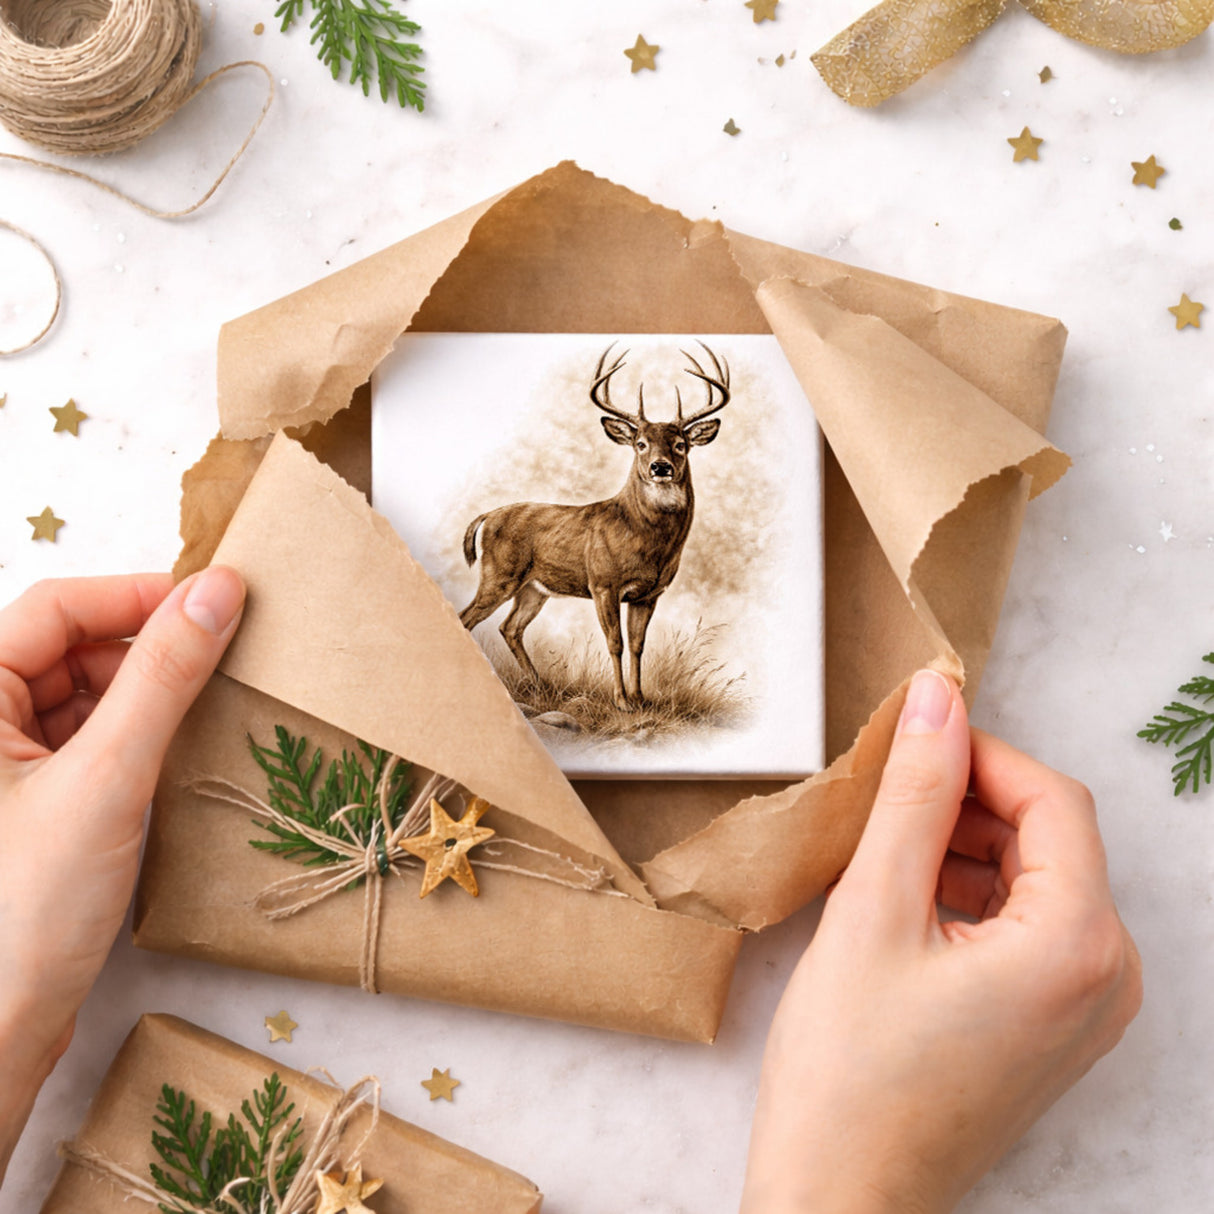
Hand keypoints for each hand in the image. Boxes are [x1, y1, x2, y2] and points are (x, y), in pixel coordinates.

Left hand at [0, 569, 244, 1181]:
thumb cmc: (23, 911)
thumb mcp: (107, 778)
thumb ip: (164, 676)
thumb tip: (218, 591)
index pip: (55, 608)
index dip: (135, 595)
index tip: (216, 600)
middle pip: (70, 647)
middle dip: (147, 644)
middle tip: (226, 651)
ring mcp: (6, 767)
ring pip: (86, 694)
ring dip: (148, 691)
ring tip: (212, 701)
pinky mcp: (34, 804)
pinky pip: (92, 740)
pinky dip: (139, 735)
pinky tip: (181, 749)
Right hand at [741, 669, 1142, 1213]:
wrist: (840, 1198)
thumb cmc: (849, 1073)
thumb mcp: (873, 910)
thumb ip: (913, 794)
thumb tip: (937, 700)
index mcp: (1079, 946)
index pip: (1052, 799)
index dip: (979, 754)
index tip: (910, 740)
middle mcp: (1107, 979)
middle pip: (1049, 838)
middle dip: (967, 804)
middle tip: (881, 802)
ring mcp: (1086, 1010)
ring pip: (1034, 880)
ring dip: (962, 849)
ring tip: (880, 857)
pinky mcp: (1054, 1028)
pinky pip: (1028, 929)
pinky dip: (969, 898)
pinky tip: (901, 906)